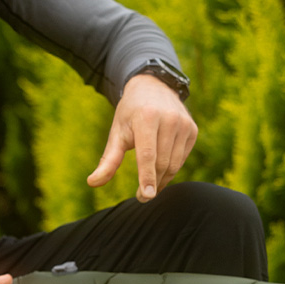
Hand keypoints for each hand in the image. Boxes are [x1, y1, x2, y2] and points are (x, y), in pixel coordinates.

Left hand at [87, 72, 197, 201]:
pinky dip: (171, 169)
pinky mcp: (192, 129)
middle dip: (152, 183)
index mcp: (147, 118)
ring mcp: (184, 124)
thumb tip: (92, 183)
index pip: (148, 155)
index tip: (146, 196)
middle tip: (141, 197)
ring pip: (174, 163)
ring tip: (149, 186)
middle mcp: (169, 119)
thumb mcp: (117, 133)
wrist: (153, 87)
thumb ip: (108, 160)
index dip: (146, 177)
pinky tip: (161, 169)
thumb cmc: (130, 113)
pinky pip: (182, 158)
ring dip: (162, 179)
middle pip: (162, 163)